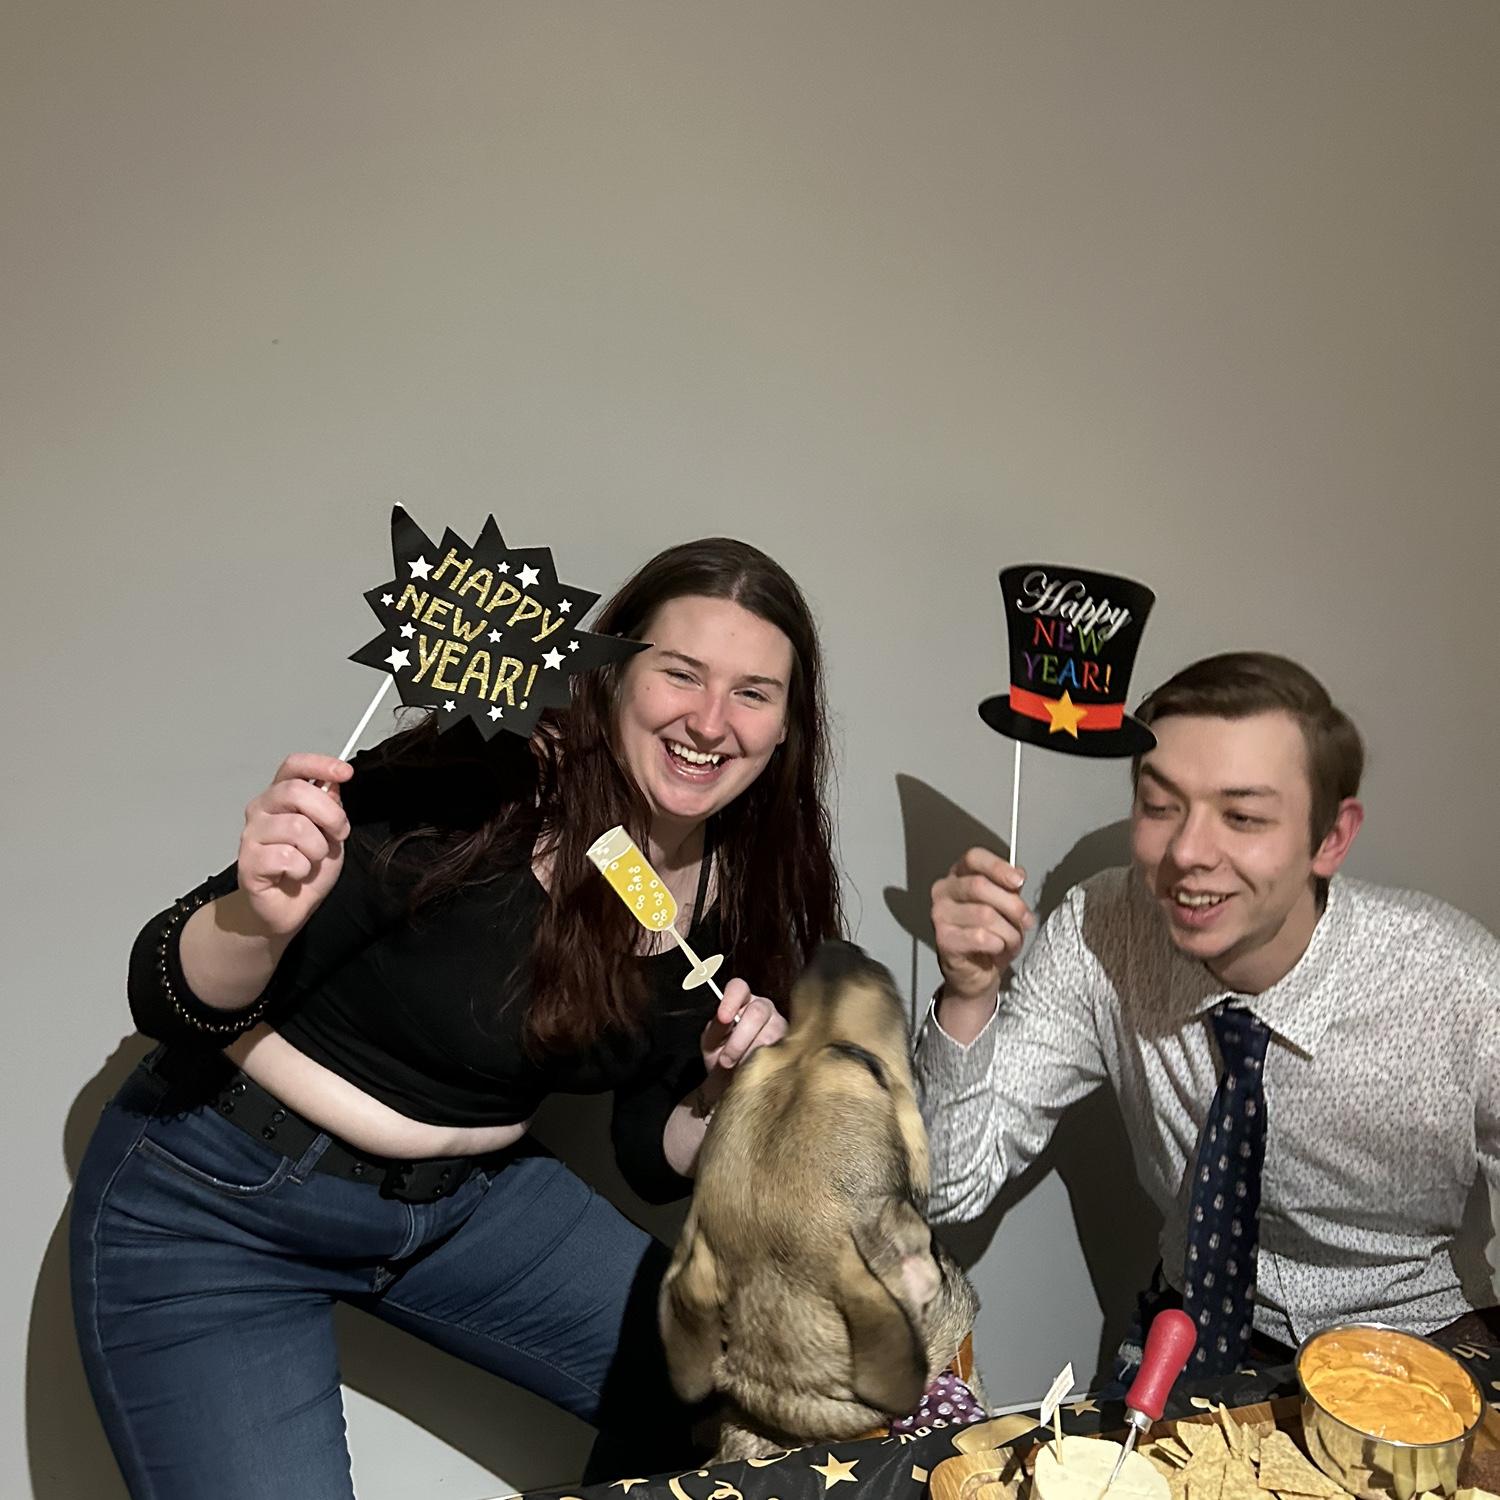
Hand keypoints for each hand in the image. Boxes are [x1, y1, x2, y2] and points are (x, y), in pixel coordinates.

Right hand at [236, 754, 352, 937]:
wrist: (291, 907)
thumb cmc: (309, 868)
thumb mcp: (331, 833)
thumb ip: (330, 807)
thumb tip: (332, 784)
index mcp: (281, 797)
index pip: (293, 766)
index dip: (319, 764)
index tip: (345, 772)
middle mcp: (262, 810)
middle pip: (296, 791)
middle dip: (329, 814)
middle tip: (338, 834)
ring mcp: (251, 835)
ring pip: (296, 827)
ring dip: (317, 849)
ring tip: (311, 861)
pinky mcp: (247, 863)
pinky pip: (286, 857)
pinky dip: (301, 868)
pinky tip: (295, 874)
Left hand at [698, 977, 786, 1075]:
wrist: (734, 1082)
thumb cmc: (721, 1058)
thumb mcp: (711, 1044)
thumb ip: (715, 1029)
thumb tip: (724, 1019)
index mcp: (740, 1001)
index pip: (738, 987)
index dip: (731, 1000)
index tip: (723, 1018)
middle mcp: (763, 1007)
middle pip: (756, 1012)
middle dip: (738, 1040)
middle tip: (725, 1061)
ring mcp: (779, 1024)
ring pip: (770, 1034)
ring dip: (751, 1055)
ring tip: (739, 1070)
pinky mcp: (792, 1044)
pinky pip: (781, 1051)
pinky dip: (765, 1064)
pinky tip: (757, 1070)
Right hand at [931, 846, 1034, 1004]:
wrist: (977, 972)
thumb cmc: (990, 936)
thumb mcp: (1005, 906)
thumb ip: (1010, 887)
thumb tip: (1017, 875)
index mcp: (959, 875)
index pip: (974, 858)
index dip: (998, 867)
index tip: (1018, 880)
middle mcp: (944, 891)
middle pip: (979, 885)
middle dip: (1011, 904)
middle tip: (1025, 918)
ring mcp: (940, 915)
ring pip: (984, 914)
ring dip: (1008, 930)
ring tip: (1011, 939)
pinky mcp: (944, 939)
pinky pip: (979, 937)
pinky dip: (998, 944)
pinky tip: (997, 948)